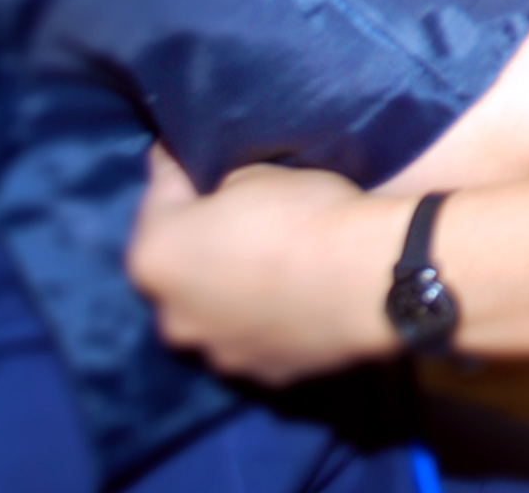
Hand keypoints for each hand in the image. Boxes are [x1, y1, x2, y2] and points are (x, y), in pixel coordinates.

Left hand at [128, 148, 408, 385]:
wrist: (373, 277)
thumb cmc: (306, 214)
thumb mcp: (255, 173)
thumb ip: (221, 190)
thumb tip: (219, 198)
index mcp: (155, 257)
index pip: (160, 195)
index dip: (182, 169)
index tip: (193, 154)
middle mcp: (170, 315)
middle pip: (180, 266)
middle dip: (202, 242)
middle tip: (240, 218)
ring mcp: (216, 352)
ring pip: (215, 310)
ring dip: (231, 288)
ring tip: (272, 265)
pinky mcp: (263, 374)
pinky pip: (256, 336)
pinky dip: (268, 318)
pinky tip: (299, 296)